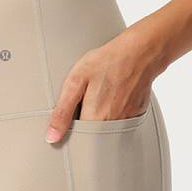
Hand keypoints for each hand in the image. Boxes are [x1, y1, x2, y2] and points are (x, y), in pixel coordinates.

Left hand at [45, 27, 159, 143]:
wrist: (140, 51)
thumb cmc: (107, 62)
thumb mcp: (76, 81)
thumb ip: (62, 112)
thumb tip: (52, 137)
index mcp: (96, 119)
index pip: (77, 139)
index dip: (70, 131)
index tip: (69, 119)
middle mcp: (114, 125)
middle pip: (93, 137)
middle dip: (85, 125)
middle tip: (85, 101)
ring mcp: (128, 120)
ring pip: (107, 129)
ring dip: (100, 119)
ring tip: (100, 96)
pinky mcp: (137, 114)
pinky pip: (121, 121)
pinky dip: (114, 112)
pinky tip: (112, 96)